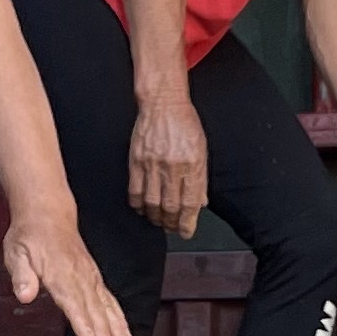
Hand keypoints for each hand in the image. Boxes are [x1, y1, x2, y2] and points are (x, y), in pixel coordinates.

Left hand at [6, 207, 132, 335]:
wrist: (48, 214)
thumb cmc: (30, 236)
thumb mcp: (16, 253)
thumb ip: (21, 275)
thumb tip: (24, 294)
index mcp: (59, 273)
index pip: (71, 300)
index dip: (81, 321)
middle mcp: (78, 276)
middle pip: (93, 309)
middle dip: (104, 333)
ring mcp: (90, 278)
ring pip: (106, 306)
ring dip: (117, 328)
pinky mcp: (95, 279)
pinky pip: (110, 301)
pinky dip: (119, 318)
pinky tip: (124, 334)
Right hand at [128, 87, 208, 238]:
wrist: (163, 103)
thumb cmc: (185, 124)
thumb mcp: (201, 150)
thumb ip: (200, 178)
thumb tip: (201, 202)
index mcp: (192, 165)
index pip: (190, 203)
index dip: (187, 223)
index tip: (186, 232)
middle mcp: (172, 167)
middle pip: (170, 207)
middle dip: (171, 223)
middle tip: (172, 228)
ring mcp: (152, 165)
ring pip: (152, 203)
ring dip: (155, 217)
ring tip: (158, 221)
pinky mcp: (136, 161)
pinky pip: (135, 190)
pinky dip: (138, 204)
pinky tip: (142, 208)